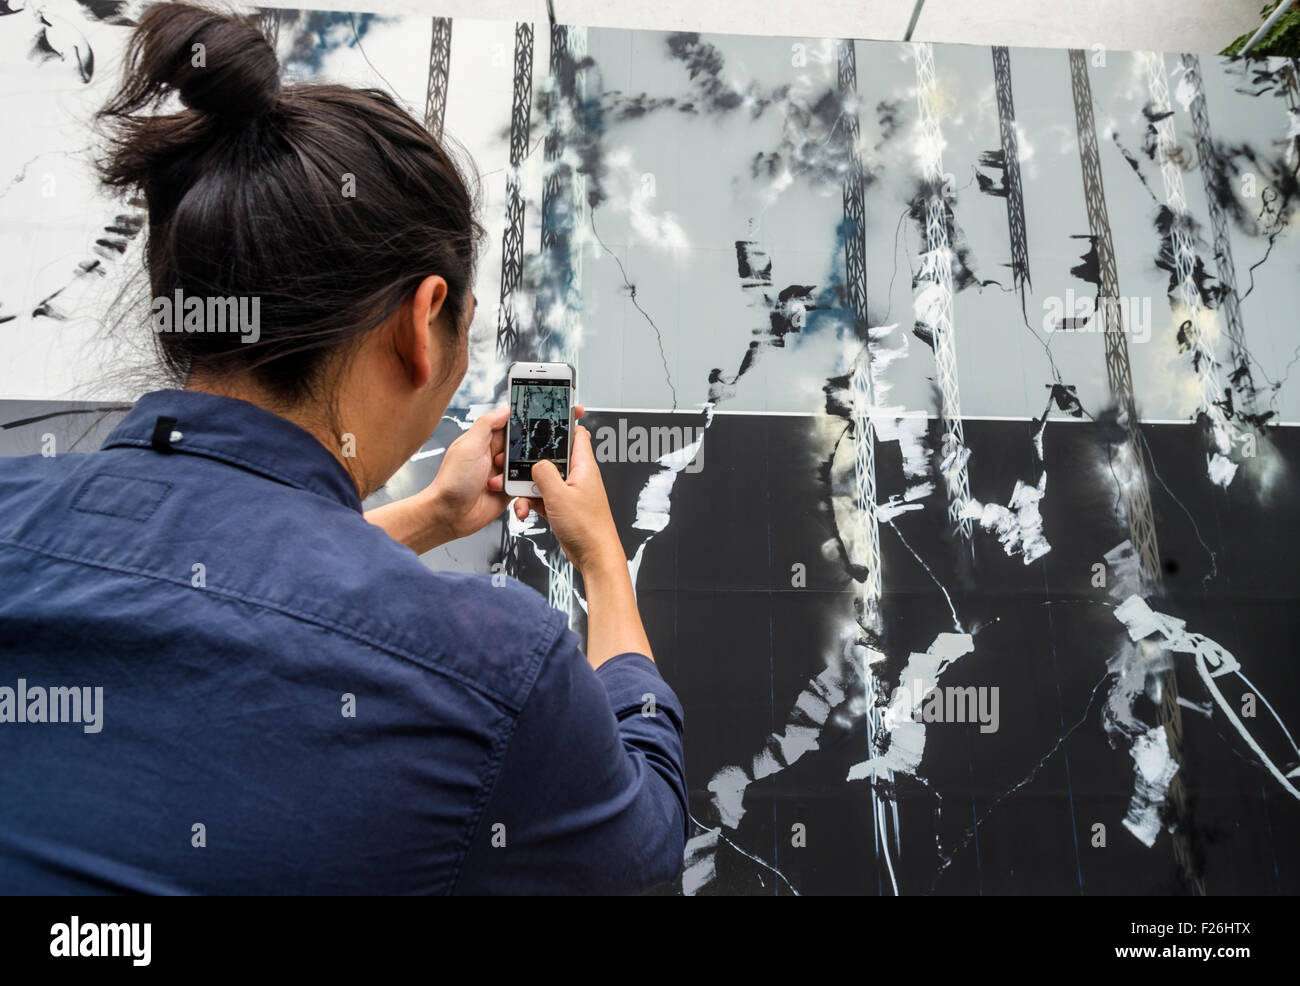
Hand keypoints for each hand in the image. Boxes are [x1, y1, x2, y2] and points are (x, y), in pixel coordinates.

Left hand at [423, 404, 514, 542]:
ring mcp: (502, 474)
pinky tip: (507, 492)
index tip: (530, 428)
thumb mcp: (468, 446)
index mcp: (483, 441)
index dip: (519, 426)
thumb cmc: (452, 482)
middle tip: (505, 463)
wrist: (450, 515)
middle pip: (521, 447)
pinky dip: (522, 490)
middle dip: (520, 455)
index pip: (508, 426)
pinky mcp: (509, 491)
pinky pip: (525, 486)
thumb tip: (503, 409)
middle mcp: (493, 456)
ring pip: (525, 467)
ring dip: (517, 475)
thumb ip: (486, 425)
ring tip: (497, 483)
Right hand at [500, 405, 583, 520]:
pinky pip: (543, 497)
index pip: (576, 434)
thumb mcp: (559, 495)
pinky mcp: (563, 507)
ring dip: (529, 488)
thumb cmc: (587, 528)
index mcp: (584, 466)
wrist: (594, 556)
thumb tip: (535, 462)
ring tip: (522, 499)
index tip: (545, 418)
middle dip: (532, 464)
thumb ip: (544, 472)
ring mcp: (570, 492)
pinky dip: (532, 502)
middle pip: (551, 458)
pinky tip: (526, 511)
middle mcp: (578, 476)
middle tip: (518, 469)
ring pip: (543, 480)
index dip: (562, 424)